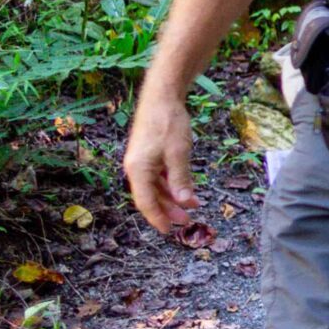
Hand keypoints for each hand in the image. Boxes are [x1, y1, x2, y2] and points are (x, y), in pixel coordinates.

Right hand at [123, 91, 199, 236]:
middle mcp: (136, 168)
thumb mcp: (178, 153)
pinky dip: (172, 184)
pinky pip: (159, 176)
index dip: (158, 218)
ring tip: (192, 207)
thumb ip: (181, 179)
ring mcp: (142, 161)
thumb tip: (186, 203)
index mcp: (138, 170)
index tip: (169, 230)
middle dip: (169, 210)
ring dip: (172, 198)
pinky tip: (186, 189)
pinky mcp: (149, 154)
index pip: (146, 202)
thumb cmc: (168, 124)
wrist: (161, 97)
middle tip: (188, 221)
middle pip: (151, 196)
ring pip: (156, 187)